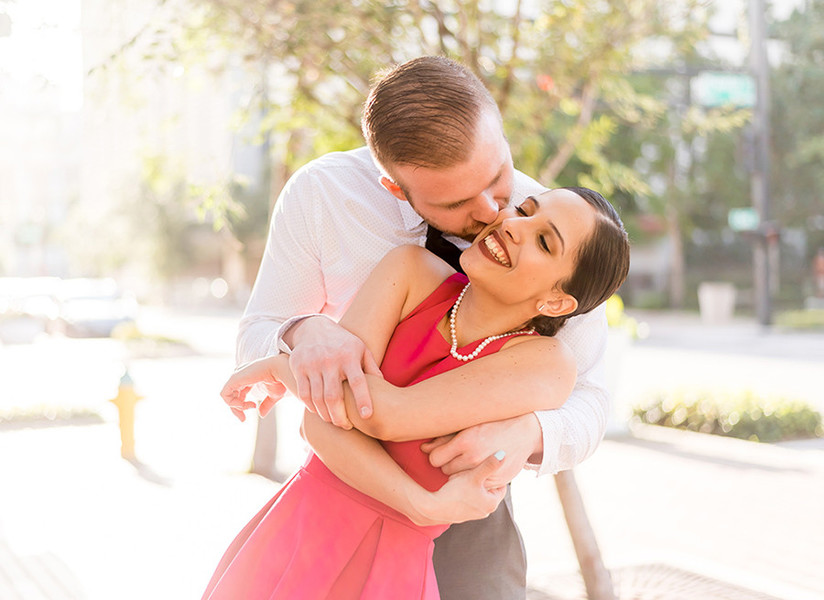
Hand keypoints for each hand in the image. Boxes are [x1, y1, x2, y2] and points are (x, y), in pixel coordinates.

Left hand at [220, 356, 286, 421]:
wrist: (281, 370)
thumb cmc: (279, 380)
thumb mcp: (273, 395)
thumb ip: (266, 405)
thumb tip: (261, 415)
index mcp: (249, 378)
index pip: (239, 393)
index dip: (242, 404)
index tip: (254, 407)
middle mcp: (241, 376)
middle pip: (232, 396)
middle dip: (237, 409)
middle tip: (243, 419)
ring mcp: (236, 376)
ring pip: (227, 396)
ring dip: (236, 407)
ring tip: (251, 406)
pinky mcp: (233, 378)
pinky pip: (225, 394)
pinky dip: (232, 403)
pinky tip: (243, 404)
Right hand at [287, 316, 381, 428]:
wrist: (314, 328)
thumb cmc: (344, 344)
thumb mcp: (361, 350)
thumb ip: (372, 368)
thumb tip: (386, 388)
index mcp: (349, 356)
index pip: (357, 381)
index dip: (363, 399)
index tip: (367, 416)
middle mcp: (330, 361)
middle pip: (333, 396)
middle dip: (340, 417)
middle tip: (346, 426)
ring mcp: (312, 364)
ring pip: (317, 399)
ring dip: (326, 415)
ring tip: (335, 421)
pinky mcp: (298, 368)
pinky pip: (304, 394)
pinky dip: (312, 407)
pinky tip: (319, 412)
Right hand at [413, 452, 507, 525]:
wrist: (434, 508)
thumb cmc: (455, 492)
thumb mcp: (474, 475)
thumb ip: (489, 465)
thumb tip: (503, 454)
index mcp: (492, 503)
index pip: (501, 486)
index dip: (495, 474)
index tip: (490, 464)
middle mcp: (485, 511)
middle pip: (489, 490)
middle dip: (484, 479)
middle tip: (479, 466)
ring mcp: (473, 514)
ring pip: (478, 494)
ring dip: (474, 485)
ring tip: (467, 473)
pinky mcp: (461, 514)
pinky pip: (468, 499)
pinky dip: (466, 491)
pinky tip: (457, 483)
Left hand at [420, 414, 542, 488]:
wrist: (524, 432)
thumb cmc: (492, 424)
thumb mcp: (468, 426)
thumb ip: (445, 438)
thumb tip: (423, 448)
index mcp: (465, 441)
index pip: (435, 458)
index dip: (436, 456)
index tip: (442, 453)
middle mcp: (473, 457)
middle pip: (445, 470)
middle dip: (448, 464)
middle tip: (458, 456)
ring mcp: (484, 471)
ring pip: (457, 479)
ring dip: (459, 473)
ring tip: (467, 462)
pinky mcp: (494, 481)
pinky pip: (474, 485)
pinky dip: (474, 480)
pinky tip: (478, 470)